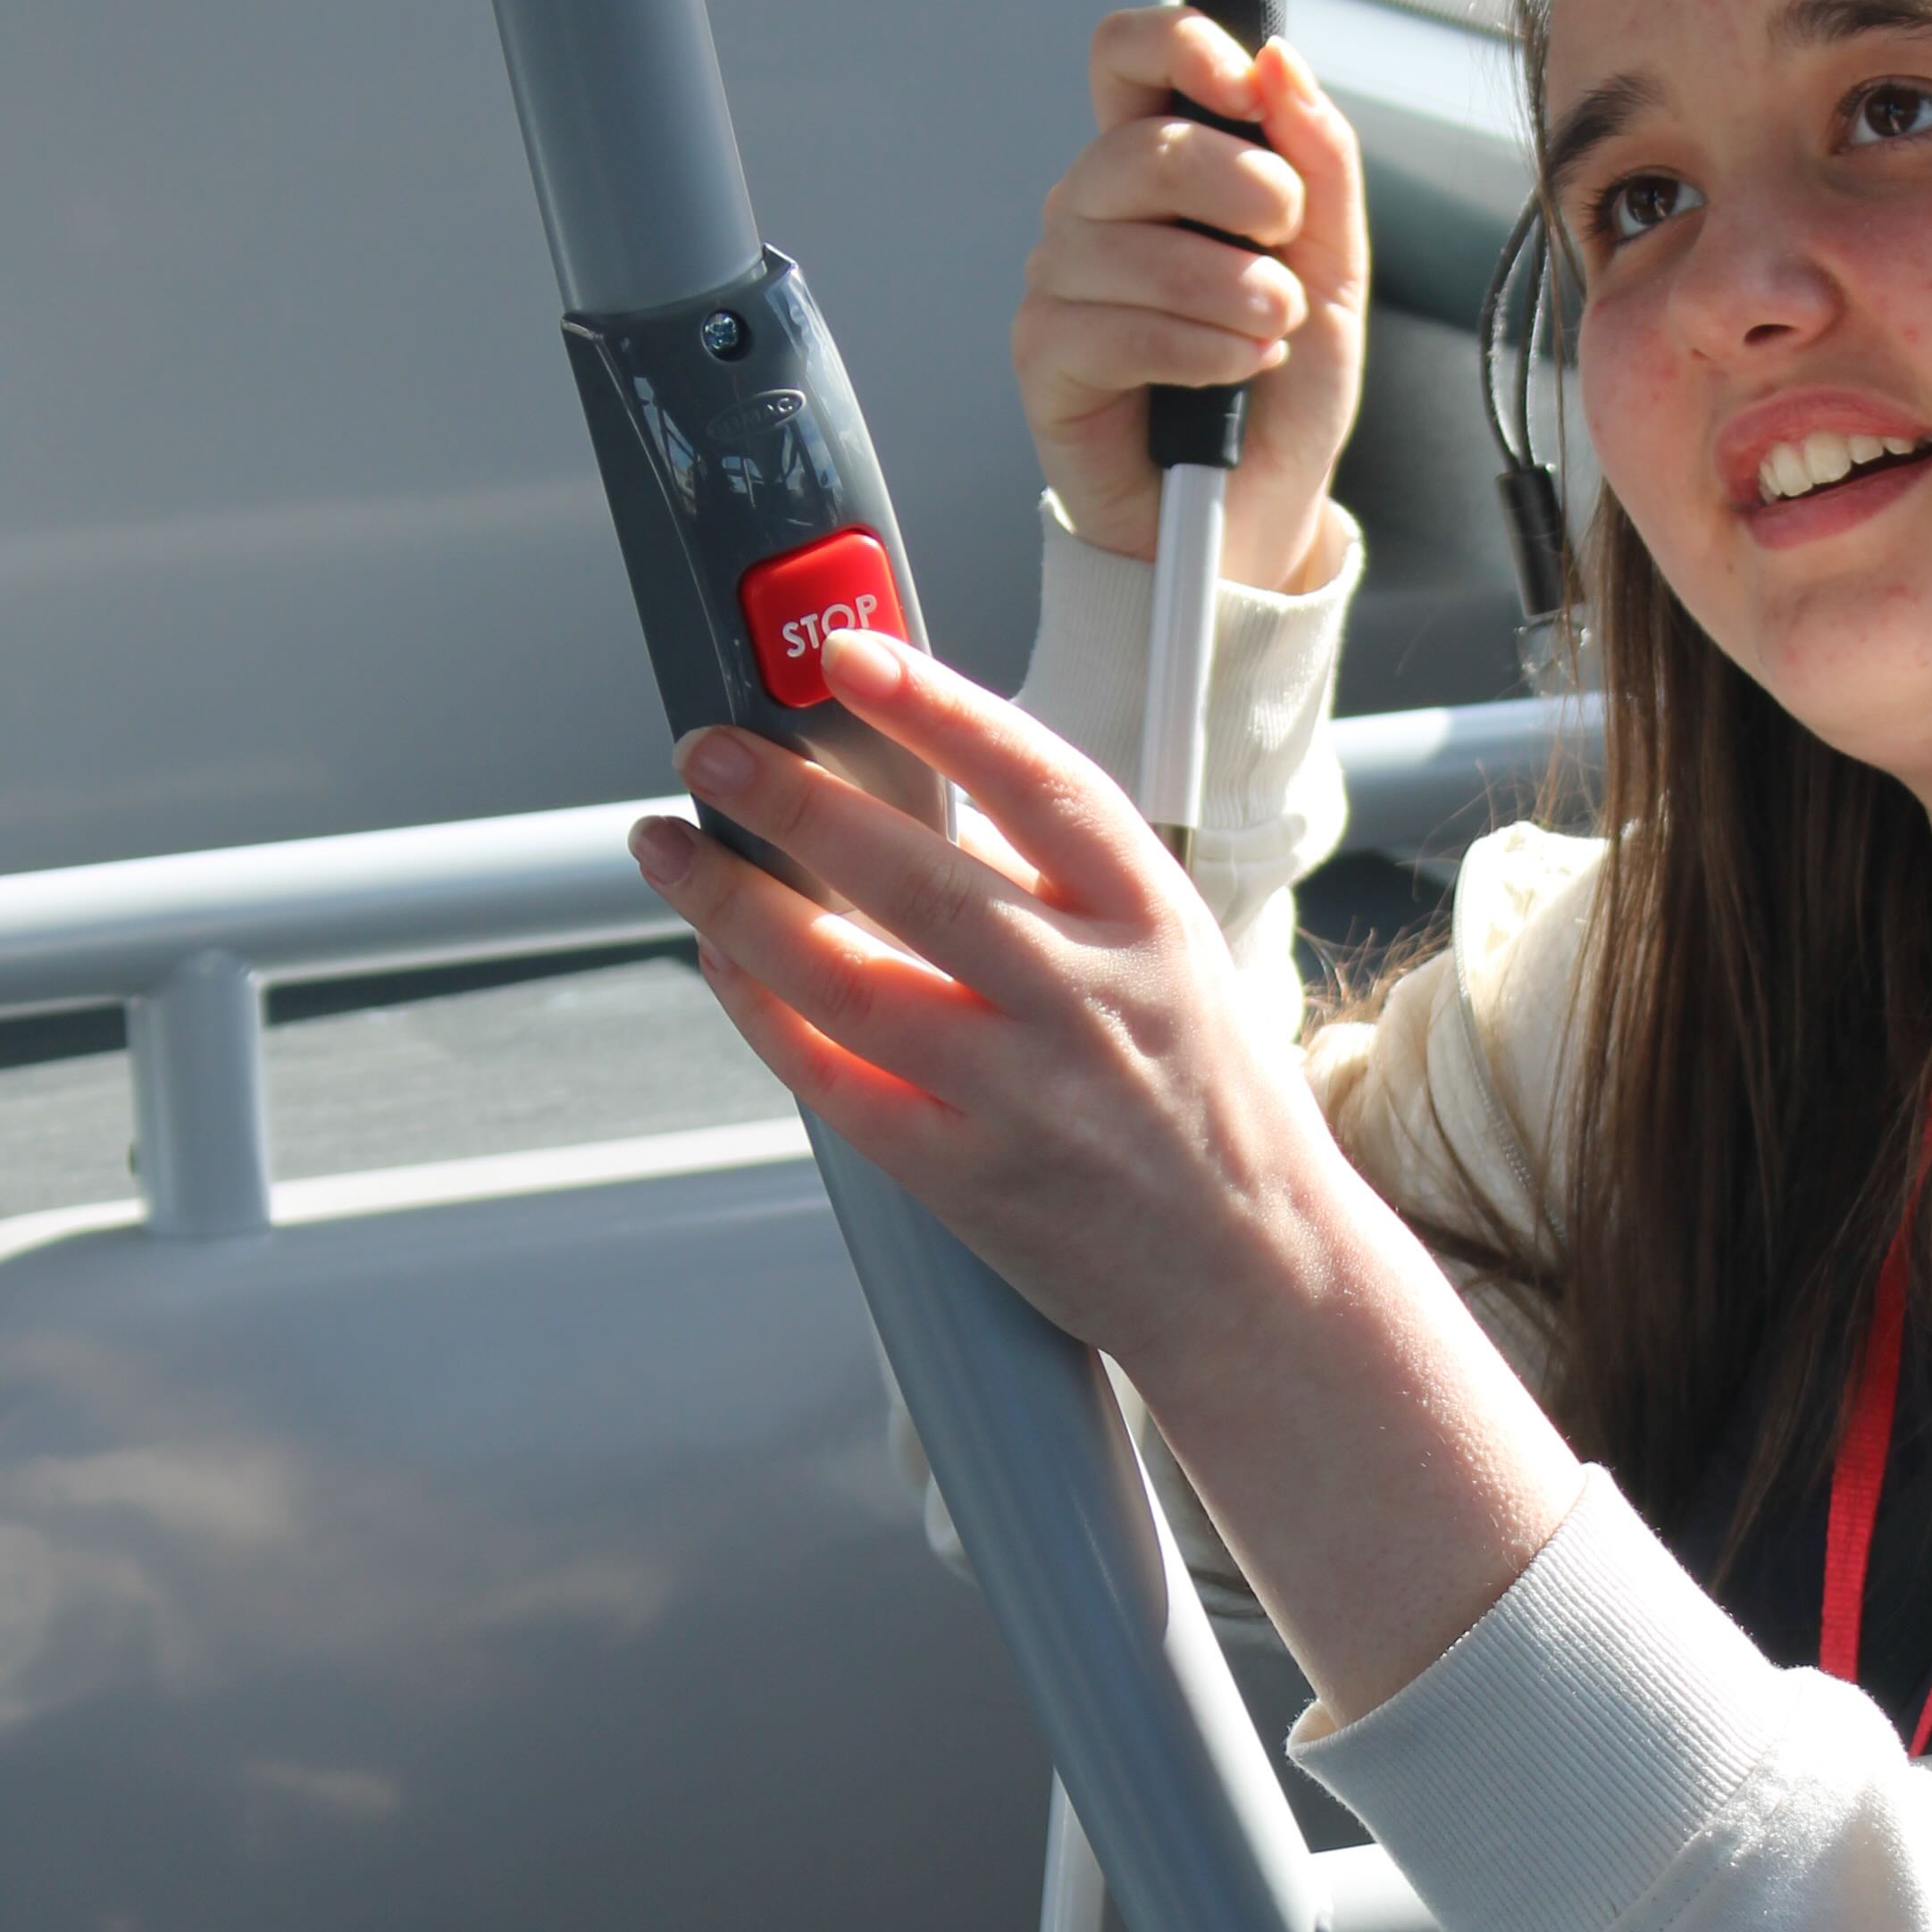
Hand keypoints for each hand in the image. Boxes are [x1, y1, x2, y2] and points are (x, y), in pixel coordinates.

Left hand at [629, 631, 1579, 1722]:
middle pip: (916, 873)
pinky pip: (836, 1081)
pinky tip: (720, 964)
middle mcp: (1090, 995)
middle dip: (791, 798)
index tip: (846, 654)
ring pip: (850, 978)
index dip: (932, 706)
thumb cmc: (1208, 1106)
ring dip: (737, 904)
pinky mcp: (970, 1178)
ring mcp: (1026, 1091)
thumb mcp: (1173, 955)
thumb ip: (1061, 878)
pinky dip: (763, 1015)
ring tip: (670, 849)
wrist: (1261, 1277)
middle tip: (709, 750)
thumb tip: (908, 778)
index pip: (1033, 779)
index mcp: (1150, 916)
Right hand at [1010, 11, 1365, 593]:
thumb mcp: (1332, 267)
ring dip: (1231, 289)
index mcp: (1157, 166)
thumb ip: (1319, 160)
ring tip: (1273, 331)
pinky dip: (1193, 348)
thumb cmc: (1279, 395)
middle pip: (1139, 145)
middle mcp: (1095, 210)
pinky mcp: (1044, 357)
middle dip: (1242, 190)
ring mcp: (1060, 280)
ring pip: (1131, 243)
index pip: (1129, 55)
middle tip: (1289, 249)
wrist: (1254, 515)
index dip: (1179, 45)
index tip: (1245, 87)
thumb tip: (1279, 62)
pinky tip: (1232, 372)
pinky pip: (1110, 326)